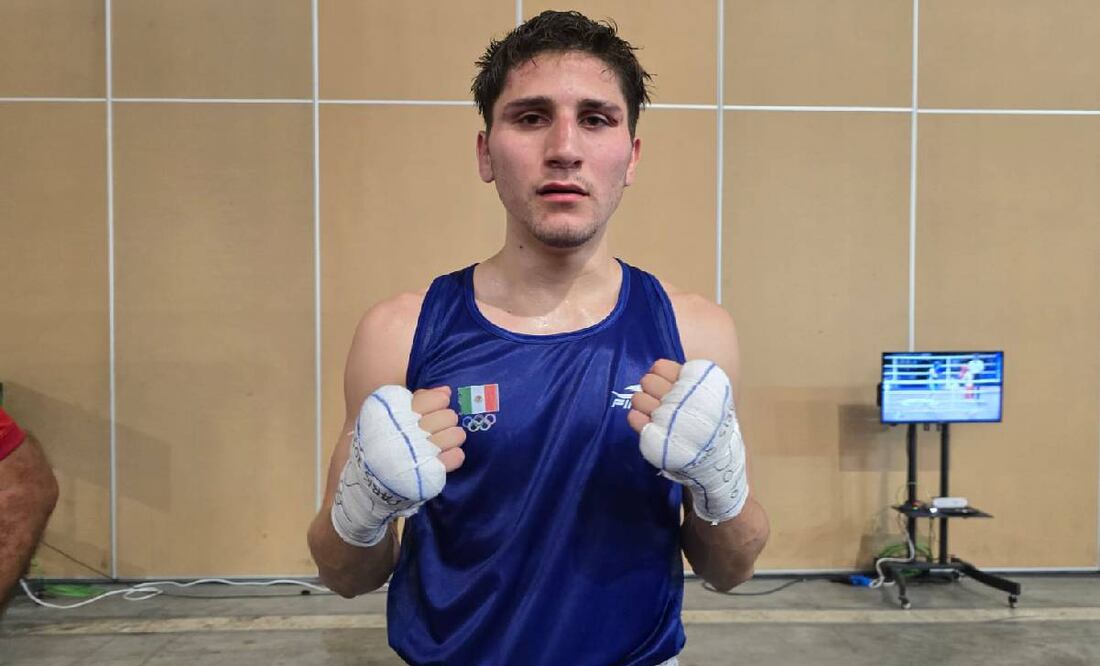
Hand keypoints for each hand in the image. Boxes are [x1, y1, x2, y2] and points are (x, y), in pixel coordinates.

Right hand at [330, 385, 465, 546]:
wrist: (364, 485)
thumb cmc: (378, 445)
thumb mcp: (386, 416)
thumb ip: (416, 400)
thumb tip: (446, 391)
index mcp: (397, 415)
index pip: (434, 399)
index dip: (438, 402)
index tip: (434, 408)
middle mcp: (409, 432)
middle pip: (448, 416)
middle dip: (446, 420)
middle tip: (438, 427)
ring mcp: (420, 453)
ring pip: (455, 435)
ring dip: (453, 437)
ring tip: (443, 442)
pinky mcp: (429, 474)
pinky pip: (456, 457)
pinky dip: (454, 456)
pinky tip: (446, 457)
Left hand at [629, 359, 748, 523]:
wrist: (717, 464)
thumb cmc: (711, 429)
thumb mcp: (710, 399)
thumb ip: (690, 383)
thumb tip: (659, 370)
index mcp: (696, 387)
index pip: (663, 367)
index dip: (660, 373)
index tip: (665, 382)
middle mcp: (681, 400)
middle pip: (648, 381)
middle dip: (649, 387)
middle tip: (657, 398)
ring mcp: (668, 419)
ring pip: (638, 399)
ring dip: (641, 403)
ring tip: (650, 412)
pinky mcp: (657, 437)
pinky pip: (634, 419)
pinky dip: (636, 419)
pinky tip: (644, 423)